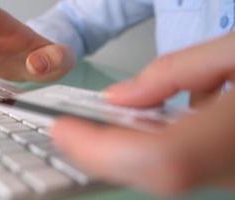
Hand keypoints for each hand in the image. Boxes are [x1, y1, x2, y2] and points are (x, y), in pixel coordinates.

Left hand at [51, 33, 234, 195]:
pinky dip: (140, 149)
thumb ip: (175, 73)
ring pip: (161, 175)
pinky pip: (174, 168)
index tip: (63, 129)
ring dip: (117, 152)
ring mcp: (232, 174)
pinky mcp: (226, 170)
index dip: (103, 150)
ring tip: (90, 129)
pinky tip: (133, 125)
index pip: (161, 159)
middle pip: (154, 174)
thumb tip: (120, 99)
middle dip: (101, 154)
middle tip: (69, 130)